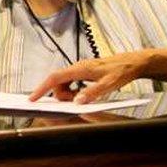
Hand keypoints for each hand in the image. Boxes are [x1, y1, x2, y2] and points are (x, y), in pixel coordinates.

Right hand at [29, 50, 151, 103]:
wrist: (133, 62)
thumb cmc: (122, 70)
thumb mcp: (109, 84)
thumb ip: (93, 93)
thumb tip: (77, 101)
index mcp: (81, 69)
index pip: (55, 78)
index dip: (42, 88)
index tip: (33, 98)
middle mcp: (78, 67)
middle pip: (58, 83)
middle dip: (61, 96)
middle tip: (75, 103)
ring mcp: (80, 69)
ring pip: (64, 84)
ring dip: (68, 94)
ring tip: (83, 98)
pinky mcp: (84, 72)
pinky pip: (71, 83)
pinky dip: (73, 91)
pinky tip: (84, 94)